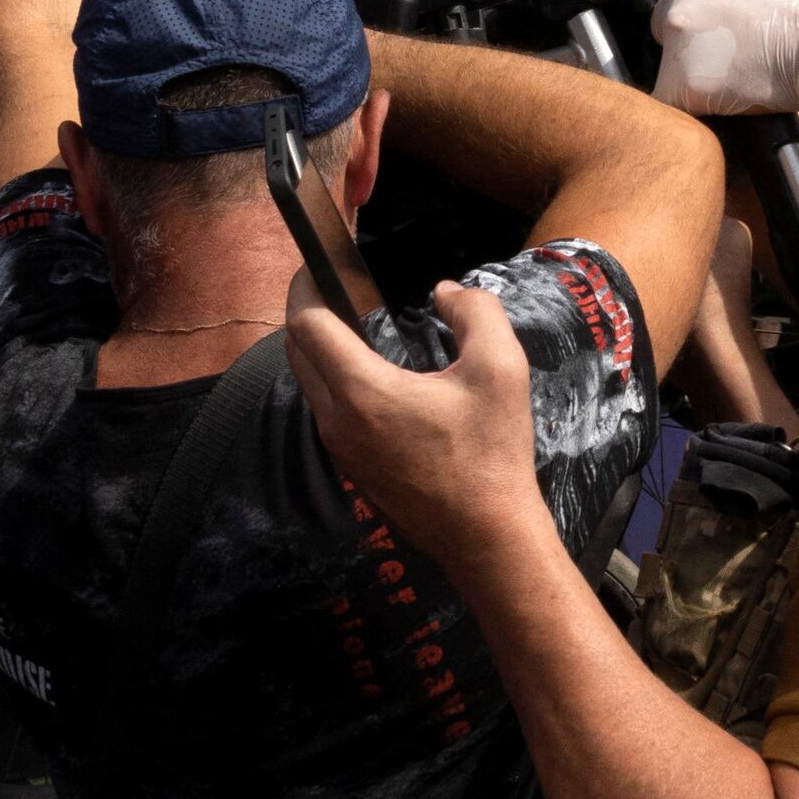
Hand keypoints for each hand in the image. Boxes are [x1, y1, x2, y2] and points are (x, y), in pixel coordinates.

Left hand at [284, 284, 561, 579]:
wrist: (487, 536)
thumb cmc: (492, 453)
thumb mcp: (501, 368)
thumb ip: (474, 312)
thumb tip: (445, 292)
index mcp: (363, 392)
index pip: (305, 325)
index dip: (304, 286)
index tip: (319, 262)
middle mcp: (337, 421)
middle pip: (297, 351)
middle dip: (308, 311)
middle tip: (338, 284)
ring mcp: (340, 448)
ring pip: (310, 382)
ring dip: (322, 347)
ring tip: (358, 321)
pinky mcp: (352, 467)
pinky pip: (327, 408)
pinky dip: (335, 377)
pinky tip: (374, 370)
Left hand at [651, 0, 798, 115]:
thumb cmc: (795, 3)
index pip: (673, 8)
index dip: (698, 25)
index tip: (723, 36)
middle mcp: (674, 13)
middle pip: (666, 40)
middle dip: (689, 50)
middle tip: (730, 60)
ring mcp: (677, 51)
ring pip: (670, 73)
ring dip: (694, 80)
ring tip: (734, 83)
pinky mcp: (684, 88)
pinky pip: (671, 106)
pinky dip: (688, 110)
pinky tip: (717, 106)